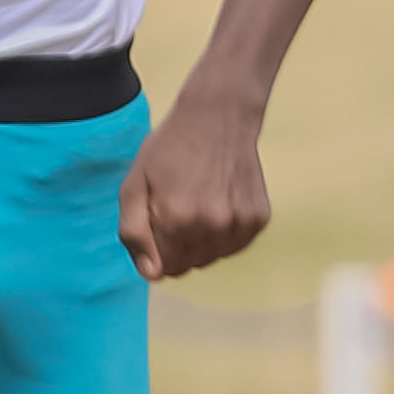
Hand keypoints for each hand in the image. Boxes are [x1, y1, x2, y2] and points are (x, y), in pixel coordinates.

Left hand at [117, 88, 271, 281]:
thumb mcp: (134, 185)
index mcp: (176, 219)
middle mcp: (212, 227)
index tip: (156, 221)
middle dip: (175, 247)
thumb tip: (152, 274)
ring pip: (212, 258)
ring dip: (200, 242)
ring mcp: (240, 224)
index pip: (163, 268)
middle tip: (175, 208)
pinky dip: (223, 234)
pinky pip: (235, 246)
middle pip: (188, 266)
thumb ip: (134, 233)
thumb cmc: (168, 150)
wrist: (218, 118)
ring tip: (197, 203)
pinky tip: (218, 203)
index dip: (154, 249)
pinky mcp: (260, 219)